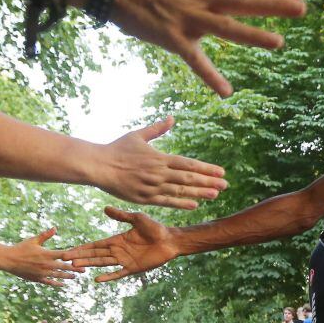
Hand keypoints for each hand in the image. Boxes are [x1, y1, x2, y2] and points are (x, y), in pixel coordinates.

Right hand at [4, 228, 83, 286]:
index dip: (73, 256)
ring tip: (75, 276)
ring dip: (67, 276)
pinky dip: (56, 283)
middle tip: (84, 270)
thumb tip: (55, 228)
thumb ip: (46, 235)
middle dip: (75, 268)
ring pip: (58, 276)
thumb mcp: (33, 240)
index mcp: (46, 254)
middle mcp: (45, 264)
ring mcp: (41, 273)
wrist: (7, 259)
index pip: (64, 255)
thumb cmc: (21, 248)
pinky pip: (49, 282)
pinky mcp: (36, 278)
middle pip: (64, 267)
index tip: (82, 257)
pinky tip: (63, 284)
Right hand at [63, 207, 177, 281]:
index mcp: (118, 240)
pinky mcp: (134, 268)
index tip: (69, 250)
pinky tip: (97, 279)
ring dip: (90, 264)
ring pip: (103, 263)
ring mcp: (125, 260)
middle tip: (64, 259)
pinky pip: (118, 273)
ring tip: (75, 266)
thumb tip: (104, 208)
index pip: (96, 244)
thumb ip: (121, 216)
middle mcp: (119, 251)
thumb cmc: (156, 228)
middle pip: (96, 254)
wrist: (171, 240)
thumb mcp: (137, 219)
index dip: (83, 247)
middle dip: (81, 256)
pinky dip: (109, 276)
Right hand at [92, 117, 226, 209]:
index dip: (206, 169)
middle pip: (189, 179)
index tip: (221, 171)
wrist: (97, 165)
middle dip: (209, 182)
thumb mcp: (137, 135)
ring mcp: (152, 187)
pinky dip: (181, 204)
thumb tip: (172, 118)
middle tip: (226, 185)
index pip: (188, 164)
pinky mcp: (144, 198)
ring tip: (216, 194)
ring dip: (200, 193)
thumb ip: (157, 129)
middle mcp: (158, 173)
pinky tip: (195, 205)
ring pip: (180, 192)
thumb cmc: (117, 149)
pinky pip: (166, 202)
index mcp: (159, 157)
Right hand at [101, 0, 305, 96]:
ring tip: (280, 42)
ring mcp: (188, 19)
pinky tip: (226, 92)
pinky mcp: (172, 38)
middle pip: (244, 0)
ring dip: (254, 35)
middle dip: (275, 4)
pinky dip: (210, 76)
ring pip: (227, 28)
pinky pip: (195, 60)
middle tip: (303, 7)